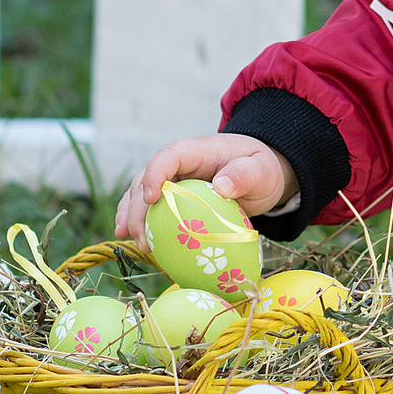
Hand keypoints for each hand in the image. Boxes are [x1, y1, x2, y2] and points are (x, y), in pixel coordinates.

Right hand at [112, 136, 300, 237]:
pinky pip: (150, 208)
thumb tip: (222, 186)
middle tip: (141, 237)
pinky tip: (133, 241)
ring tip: (131, 240)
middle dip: (138, 208)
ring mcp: (172, 181)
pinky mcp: (173, 198)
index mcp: (197, 151)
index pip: (169, 156)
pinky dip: (139, 223)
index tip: (152, 198)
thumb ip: (245, 174)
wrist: (260, 175)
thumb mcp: (260, 170)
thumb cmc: (260, 169)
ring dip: (131, 216)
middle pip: (146, 179)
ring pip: (140, 193)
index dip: (155, 174)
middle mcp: (178, 165)